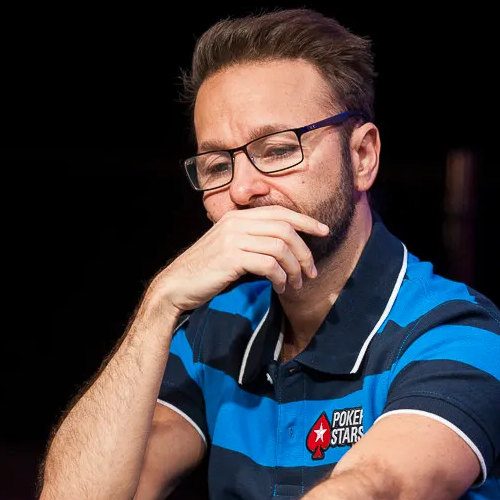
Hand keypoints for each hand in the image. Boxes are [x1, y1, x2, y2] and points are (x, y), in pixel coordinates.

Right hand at [148, 206, 327, 312]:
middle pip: (285, 229)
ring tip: (295, 284)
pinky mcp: (231, 257)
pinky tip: (280, 287)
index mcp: (237, 216)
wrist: (176, 286)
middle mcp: (236, 222)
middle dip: (304, 252)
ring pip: (280, 247)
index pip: (279, 212)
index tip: (323, 231)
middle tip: (310, 272)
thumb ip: (251, 241)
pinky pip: (269, 264)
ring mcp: (233, 239)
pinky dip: (280, 277)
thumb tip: (283, 248)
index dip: (305, 220)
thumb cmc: (205, 272)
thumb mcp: (229, 248)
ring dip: (294, 268)